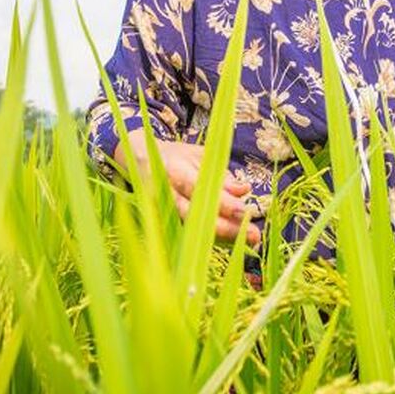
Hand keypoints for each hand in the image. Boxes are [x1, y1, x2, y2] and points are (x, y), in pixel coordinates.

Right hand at [119, 130, 261, 245]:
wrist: (140, 161)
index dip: (221, 203)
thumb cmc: (175, 156)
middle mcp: (166, 195)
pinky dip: (215, 237)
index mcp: (174, 172)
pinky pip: (192, 233)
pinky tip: (236, 239)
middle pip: (197, 217)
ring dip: (224, 237)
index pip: (199, 190)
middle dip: (227, 229)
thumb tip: (243, 190)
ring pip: (195, 229)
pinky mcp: (166, 222)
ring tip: (250, 240)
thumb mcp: (198, 155)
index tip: (245, 211)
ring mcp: (164, 212)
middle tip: (254, 236)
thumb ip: (220, 173)